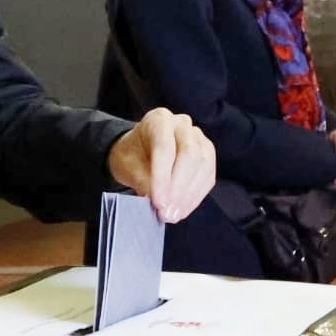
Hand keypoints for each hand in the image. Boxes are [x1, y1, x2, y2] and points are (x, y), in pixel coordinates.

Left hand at [107, 108, 216, 222]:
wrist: (139, 152)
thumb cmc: (132, 155)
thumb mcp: (127, 165)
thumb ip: (142, 180)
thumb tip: (158, 201)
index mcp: (158, 120)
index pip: (165, 147)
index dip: (163, 177)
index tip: (158, 203)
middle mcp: (182, 124)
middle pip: (190, 154)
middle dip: (178, 188)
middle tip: (167, 212)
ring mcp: (198, 138)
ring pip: (203, 166)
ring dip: (189, 195)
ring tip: (174, 215)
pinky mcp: (207, 155)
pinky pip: (208, 176)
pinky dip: (196, 196)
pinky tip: (183, 209)